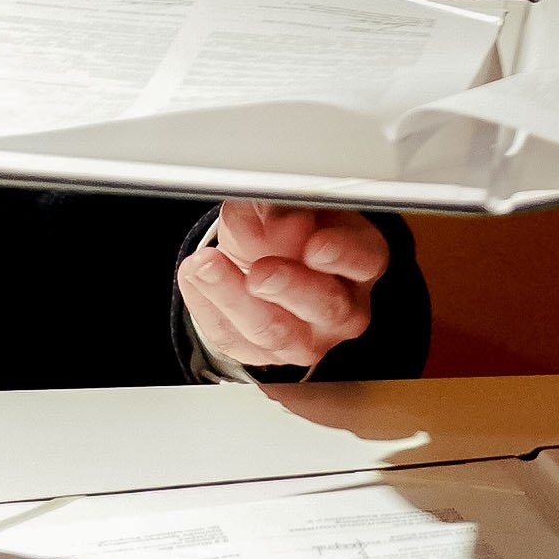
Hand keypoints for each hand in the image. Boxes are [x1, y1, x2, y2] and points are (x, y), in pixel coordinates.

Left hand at [180, 201, 388, 376]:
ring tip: (207, 267)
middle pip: (326, 306)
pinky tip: (195, 277)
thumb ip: (281, 204)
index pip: (363, 260)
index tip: (316, 246)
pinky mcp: (264, 355)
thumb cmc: (288, 234)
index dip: (342, 255)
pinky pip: (233, 338)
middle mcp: (341, 307)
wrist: (262, 263)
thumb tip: (274, 212)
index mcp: (359, 262)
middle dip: (289, 287)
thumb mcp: (287, 206)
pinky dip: (208, 306)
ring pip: (275, 331)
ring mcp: (305, 338)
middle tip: (260, 272)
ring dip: (234, 298)